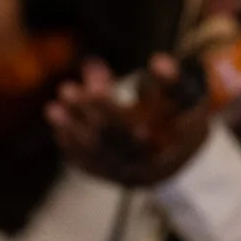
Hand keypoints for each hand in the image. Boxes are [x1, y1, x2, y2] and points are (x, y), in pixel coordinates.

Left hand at [47, 57, 209, 186]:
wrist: (185, 158)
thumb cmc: (183, 119)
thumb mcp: (187, 99)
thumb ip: (174, 81)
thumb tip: (158, 61)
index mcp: (165, 148)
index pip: (130, 127)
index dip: (107, 106)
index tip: (93, 81)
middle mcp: (146, 168)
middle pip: (109, 142)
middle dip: (86, 114)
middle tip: (66, 89)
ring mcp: (128, 176)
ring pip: (96, 155)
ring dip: (72, 130)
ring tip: (52, 108)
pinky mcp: (114, 179)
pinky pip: (89, 166)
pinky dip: (72, 147)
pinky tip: (59, 127)